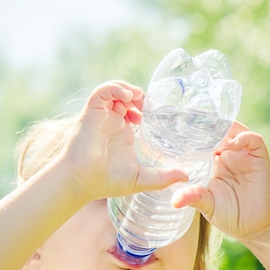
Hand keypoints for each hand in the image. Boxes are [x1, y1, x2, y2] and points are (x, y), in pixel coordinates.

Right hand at [65, 80, 187, 199]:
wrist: (83, 181)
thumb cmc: (106, 182)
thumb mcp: (140, 179)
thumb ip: (163, 177)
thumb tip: (186, 176)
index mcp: (123, 132)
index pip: (135, 110)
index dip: (147, 108)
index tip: (157, 115)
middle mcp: (112, 121)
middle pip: (127, 97)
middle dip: (140, 97)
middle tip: (149, 107)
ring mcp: (101, 116)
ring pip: (114, 90)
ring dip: (129, 90)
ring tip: (139, 99)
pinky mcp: (91, 112)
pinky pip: (101, 91)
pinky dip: (114, 88)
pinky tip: (127, 97)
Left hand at [171, 122, 269, 240]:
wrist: (255, 228)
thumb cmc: (230, 215)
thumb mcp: (207, 205)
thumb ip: (194, 197)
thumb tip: (174, 201)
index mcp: (213, 162)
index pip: (203, 139)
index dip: (193, 133)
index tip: (178, 129)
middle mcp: (229, 155)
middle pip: (218, 130)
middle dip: (206, 126)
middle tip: (190, 122)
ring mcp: (244, 155)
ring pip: (234, 130)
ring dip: (223, 128)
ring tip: (210, 132)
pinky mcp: (260, 159)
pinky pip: (253, 140)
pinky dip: (243, 137)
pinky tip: (232, 144)